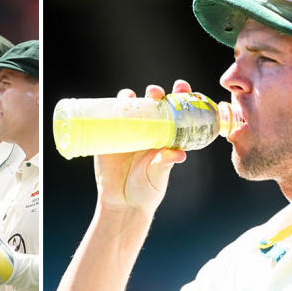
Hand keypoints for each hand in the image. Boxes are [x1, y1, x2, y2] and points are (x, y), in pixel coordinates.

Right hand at [94, 81, 189, 214]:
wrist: (122, 203)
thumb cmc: (147, 189)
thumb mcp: (158, 175)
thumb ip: (166, 163)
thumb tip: (179, 154)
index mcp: (166, 135)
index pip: (176, 110)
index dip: (180, 95)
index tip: (181, 87)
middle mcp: (149, 129)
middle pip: (153, 103)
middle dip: (155, 92)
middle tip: (155, 93)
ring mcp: (128, 131)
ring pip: (130, 106)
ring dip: (132, 97)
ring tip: (132, 98)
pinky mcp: (110, 136)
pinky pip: (109, 117)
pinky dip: (111, 108)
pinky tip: (114, 104)